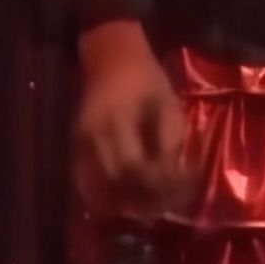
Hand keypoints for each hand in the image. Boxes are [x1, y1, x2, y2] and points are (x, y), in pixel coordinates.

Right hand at [72, 21, 192, 215]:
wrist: (110, 58)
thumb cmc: (145, 78)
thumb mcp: (167, 103)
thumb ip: (169, 141)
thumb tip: (175, 177)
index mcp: (116, 122)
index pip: (137, 168)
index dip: (163, 184)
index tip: (187, 186)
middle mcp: (94, 137)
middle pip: (118, 183)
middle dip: (148, 198)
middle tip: (173, 204)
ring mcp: (81, 144)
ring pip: (100, 188)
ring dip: (128, 202)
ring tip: (154, 205)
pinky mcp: (78, 148)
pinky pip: (88, 183)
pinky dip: (107, 198)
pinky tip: (127, 202)